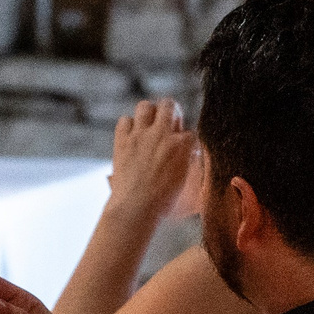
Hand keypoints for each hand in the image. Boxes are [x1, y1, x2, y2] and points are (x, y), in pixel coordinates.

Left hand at [109, 100, 199, 220]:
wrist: (135, 208)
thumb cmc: (162, 202)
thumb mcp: (184, 182)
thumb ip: (188, 163)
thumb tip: (190, 154)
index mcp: (182, 146)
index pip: (190, 132)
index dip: (187, 140)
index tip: (183, 147)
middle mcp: (162, 135)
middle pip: (170, 105)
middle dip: (171, 111)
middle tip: (168, 124)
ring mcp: (141, 135)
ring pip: (145, 106)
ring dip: (149, 113)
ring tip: (149, 126)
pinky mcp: (122, 140)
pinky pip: (125, 120)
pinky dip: (128, 126)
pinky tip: (132, 137)